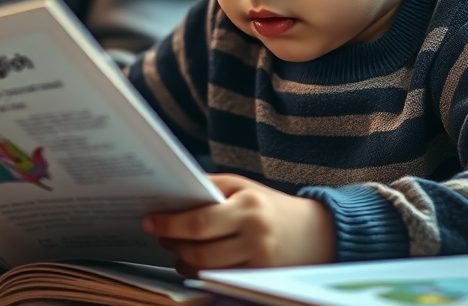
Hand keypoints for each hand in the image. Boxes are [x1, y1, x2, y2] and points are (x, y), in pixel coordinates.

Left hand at [143, 174, 334, 273]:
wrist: (317, 233)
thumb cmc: (270, 205)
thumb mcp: (244, 186)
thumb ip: (210, 186)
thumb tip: (172, 193)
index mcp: (250, 207)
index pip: (200, 221)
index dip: (170, 224)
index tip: (150, 221)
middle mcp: (256, 237)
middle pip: (200, 251)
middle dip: (173, 244)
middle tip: (161, 235)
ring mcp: (259, 264)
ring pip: (207, 270)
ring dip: (184, 261)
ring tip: (177, 249)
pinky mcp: (260, 281)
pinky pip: (220, 280)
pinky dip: (202, 273)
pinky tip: (195, 262)